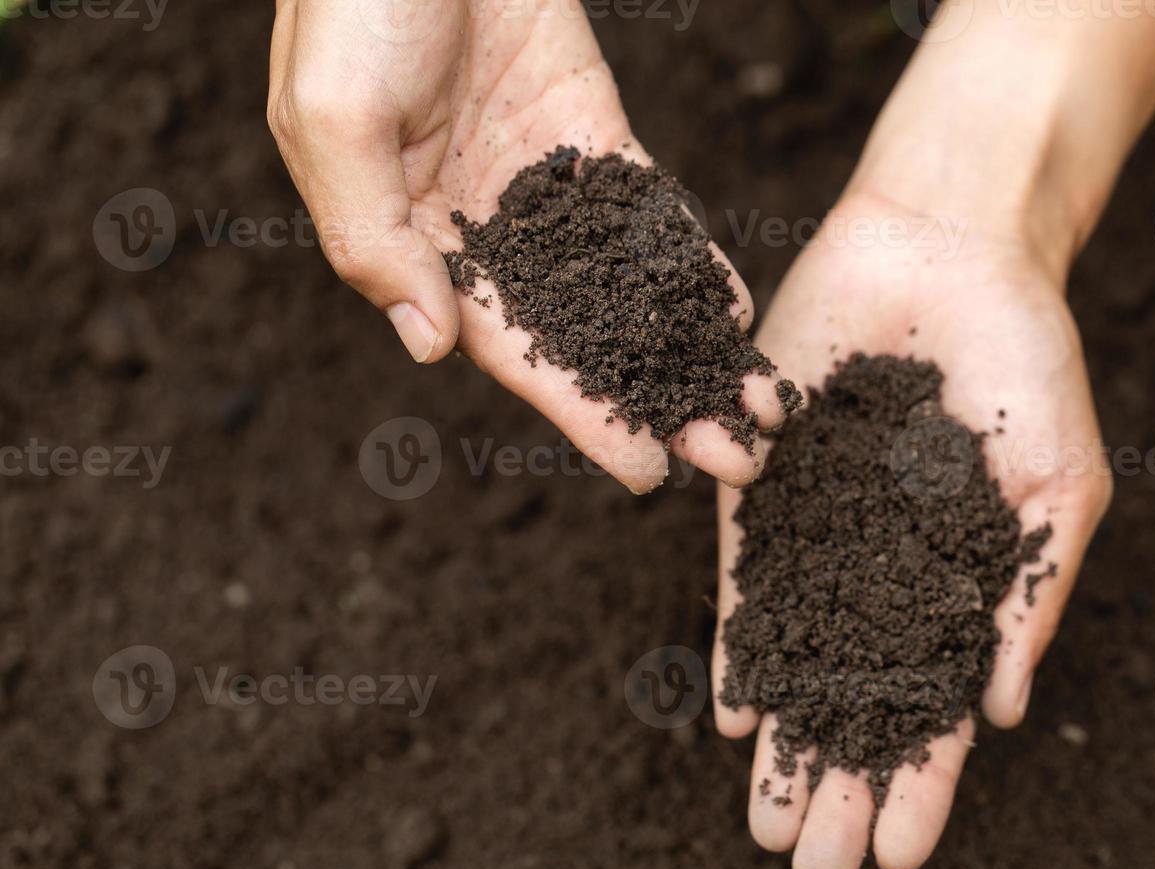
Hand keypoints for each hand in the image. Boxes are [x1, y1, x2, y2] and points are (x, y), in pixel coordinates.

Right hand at [267, 0, 789, 491]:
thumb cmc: (351, 3)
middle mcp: (488, 232)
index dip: (578, 414)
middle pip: (584, 337)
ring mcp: (545, 186)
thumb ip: (374, 241)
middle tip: (733, 460)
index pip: (511, 352)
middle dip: (656, 399)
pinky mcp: (592, 137)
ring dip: (687, 346)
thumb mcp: (335, 121)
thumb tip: (431, 349)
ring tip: (756, 406)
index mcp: (417, 247)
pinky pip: (646, 211)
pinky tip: (733, 310)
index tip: (644, 472)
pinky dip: (688, 260)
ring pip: (625, 286)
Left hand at [711, 193, 1112, 868]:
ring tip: (768, 826)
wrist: (949, 248)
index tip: (905, 856)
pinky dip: (743, 646)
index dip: (921, 781)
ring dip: (783, 745)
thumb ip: (1030, 594)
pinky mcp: (766, 482)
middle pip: (856, 702)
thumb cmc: (1028, 358)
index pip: (935, 706)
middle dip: (837, 786)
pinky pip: (749, 578)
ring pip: (799, 660)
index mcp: (959, 582)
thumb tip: (999, 711)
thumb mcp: (1059, 484)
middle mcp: (884, 569)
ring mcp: (823, 530)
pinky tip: (738, 714)